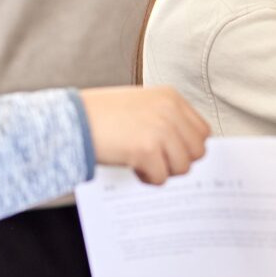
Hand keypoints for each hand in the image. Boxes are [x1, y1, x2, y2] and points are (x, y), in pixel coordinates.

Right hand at [80, 86, 209, 183]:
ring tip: (141, 164)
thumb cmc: (102, 115)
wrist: (73, 119)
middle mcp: (170, 110)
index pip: (202, 131)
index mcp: (170, 97)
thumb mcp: (140, 105)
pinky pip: (161, 177)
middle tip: (156, 162)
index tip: (171, 153)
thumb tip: (184, 148)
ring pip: (182, 167)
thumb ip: (165, 119)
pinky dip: (148, 179)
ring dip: (163, 171)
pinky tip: (133, 168)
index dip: (188, 147)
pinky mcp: (147, 149)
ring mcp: (160, 129)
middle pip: (197, 151)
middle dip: (178, 161)